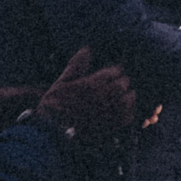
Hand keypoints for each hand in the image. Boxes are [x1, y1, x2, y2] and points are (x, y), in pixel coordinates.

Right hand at [30, 48, 135, 164]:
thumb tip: (86, 49)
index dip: (115, 71)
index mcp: (91, 84)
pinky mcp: (110, 126)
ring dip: (127, 96)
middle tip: (118, 84)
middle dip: (122, 82)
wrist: (51, 132)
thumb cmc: (53, 106)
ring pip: (129, 98)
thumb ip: (76, 66)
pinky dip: (129, 111)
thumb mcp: (61, 83)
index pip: (115, 71)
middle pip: (123, 83)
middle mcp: (102, 97)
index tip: (112, 74)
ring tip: (122, 96)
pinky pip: (128, 116)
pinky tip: (123, 110)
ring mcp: (107, 112)